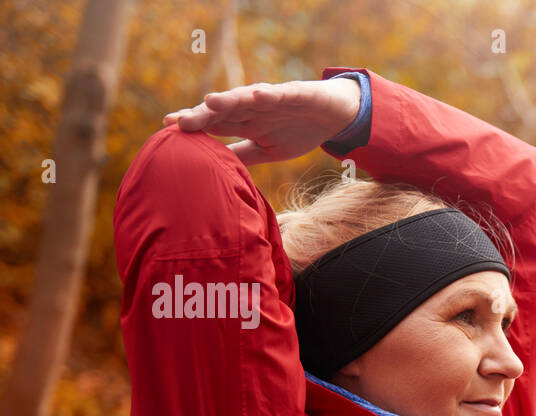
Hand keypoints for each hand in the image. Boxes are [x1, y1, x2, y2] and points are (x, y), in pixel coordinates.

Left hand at [162, 77, 361, 167]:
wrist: (334, 115)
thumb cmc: (299, 130)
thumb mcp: (269, 151)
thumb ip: (243, 156)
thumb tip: (216, 170)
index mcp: (246, 122)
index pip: (214, 123)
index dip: (194, 125)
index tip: (168, 128)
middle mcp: (253, 108)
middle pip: (223, 111)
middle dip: (201, 115)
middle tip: (178, 121)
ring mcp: (273, 100)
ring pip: (246, 99)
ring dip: (228, 100)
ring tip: (210, 102)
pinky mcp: (296, 93)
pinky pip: (281, 94)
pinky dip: (269, 95)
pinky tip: (256, 95)